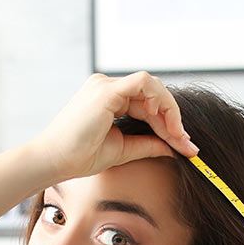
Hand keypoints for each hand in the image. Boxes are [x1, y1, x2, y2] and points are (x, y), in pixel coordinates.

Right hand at [28, 71, 198, 181]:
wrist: (56, 161)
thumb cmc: (80, 156)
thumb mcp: (123, 149)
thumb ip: (148, 144)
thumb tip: (173, 147)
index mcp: (109, 100)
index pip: (148, 106)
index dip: (168, 124)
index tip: (184, 146)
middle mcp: (107, 88)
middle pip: (153, 96)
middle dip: (173, 119)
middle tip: (187, 144)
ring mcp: (106, 86)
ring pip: (152, 86)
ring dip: (169, 111)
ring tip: (177, 135)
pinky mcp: (107, 90)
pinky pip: (143, 83)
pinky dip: (158, 99)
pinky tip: (163, 119)